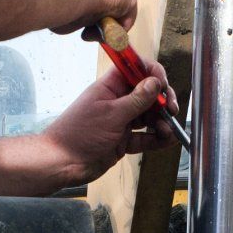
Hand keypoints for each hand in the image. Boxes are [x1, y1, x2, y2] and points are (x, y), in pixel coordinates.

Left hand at [34, 61, 168, 187]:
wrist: (62, 163)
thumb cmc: (78, 134)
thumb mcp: (112, 114)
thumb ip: (137, 100)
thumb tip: (155, 83)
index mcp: (110, 87)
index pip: (135, 69)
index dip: (151, 72)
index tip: (162, 83)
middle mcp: (117, 101)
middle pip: (147, 94)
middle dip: (162, 100)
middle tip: (171, 109)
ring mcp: (121, 121)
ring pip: (148, 116)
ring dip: (161, 121)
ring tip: (167, 130)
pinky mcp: (123, 140)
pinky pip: (145, 137)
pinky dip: (157, 138)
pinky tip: (168, 140)